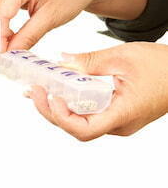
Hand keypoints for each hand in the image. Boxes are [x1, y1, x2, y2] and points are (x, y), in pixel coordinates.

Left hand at [26, 42, 167, 140]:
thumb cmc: (163, 65)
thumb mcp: (123, 57)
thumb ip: (89, 62)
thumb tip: (60, 61)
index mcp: (124, 113)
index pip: (84, 130)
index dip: (62, 117)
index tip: (51, 97)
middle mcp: (120, 125)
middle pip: (77, 128)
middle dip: (51, 111)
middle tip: (33, 90)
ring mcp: (119, 123)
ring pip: (81, 124)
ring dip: (58, 109)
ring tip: (39, 91)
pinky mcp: (117, 117)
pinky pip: (89, 116)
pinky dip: (72, 105)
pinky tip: (57, 92)